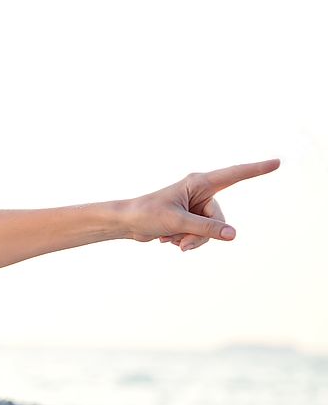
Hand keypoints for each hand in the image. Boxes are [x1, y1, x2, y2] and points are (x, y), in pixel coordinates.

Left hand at [122, 158, 280, 250]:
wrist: (127, 223)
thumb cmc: (147, 214)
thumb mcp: (178, 222)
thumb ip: (206, 228)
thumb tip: (232, 234)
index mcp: (199, 182)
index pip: (234, 175)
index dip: (256, 170)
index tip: (277, 162)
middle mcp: (200, 192)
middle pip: (219, 218)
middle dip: (203, 234)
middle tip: (181, 242)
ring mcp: (195, 206)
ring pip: (210, 230)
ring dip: (192, 239)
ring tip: (171, 240)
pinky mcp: (190, 218)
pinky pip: (200, 234)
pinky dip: (185, 239)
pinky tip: (167, 238)